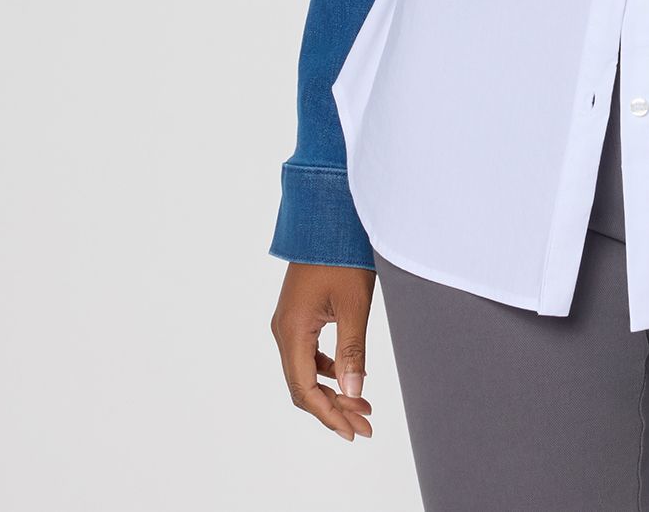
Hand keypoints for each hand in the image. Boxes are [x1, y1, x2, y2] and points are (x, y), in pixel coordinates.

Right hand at [271, 262, 377, 441]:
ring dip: (331, 391)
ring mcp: (288, 323)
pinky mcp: (298, 315)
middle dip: (333, 408)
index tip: (354, 432)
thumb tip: (354, 393)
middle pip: (302, 386)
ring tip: (363, 407)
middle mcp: (283, 331)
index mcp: (292, 331)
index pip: (304, 389)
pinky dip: (327, 371)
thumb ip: (352, 351)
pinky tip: (350, 377)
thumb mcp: (354, 305)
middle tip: (365, 426)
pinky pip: (307, 354)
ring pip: (304, 372)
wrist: (327, 217)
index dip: (329, 415)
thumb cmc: (341, 255)